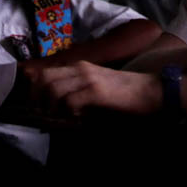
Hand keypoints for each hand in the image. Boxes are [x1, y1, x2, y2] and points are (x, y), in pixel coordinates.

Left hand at [32, 60, 159, 116]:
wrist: (151, 90)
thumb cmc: (126, 92)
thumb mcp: (98, 88)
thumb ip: (79, 92)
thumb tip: (59, 108)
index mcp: (80, 67)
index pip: (46, 73)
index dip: (35, 90)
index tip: (35, 106)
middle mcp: (80, 69)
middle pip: (44, 78)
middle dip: (36, 98)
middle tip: (41, 114)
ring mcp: (88, 78)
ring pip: (53, 89)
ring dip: (50, 107)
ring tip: (57, 118)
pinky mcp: (96, 91)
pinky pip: (70, 101)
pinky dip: (67, 112)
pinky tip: (75, 119)